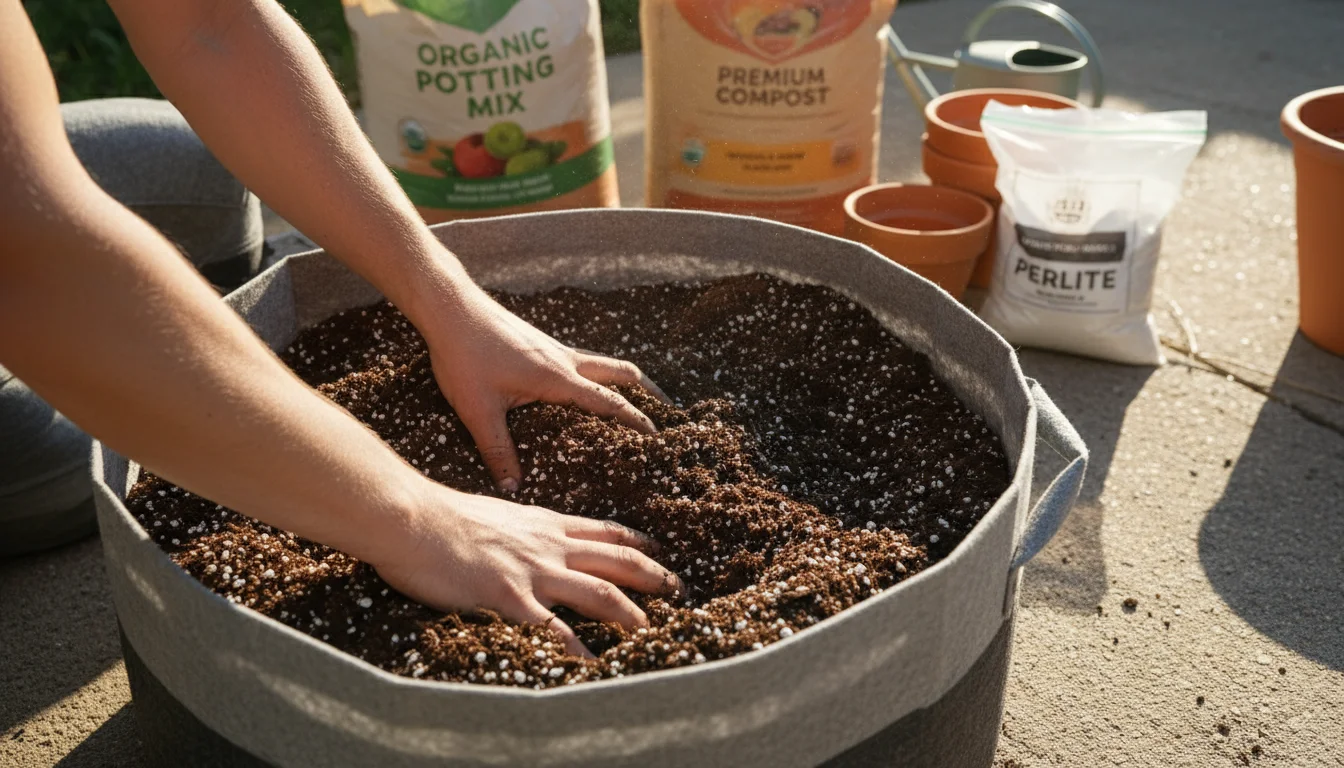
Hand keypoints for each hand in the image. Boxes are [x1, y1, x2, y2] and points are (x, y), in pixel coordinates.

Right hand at [374, 483, 682, 655]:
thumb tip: (518, 536)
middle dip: (650, 575)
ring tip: (650, 630)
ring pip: (599, 592)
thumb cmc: (440, 516)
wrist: (413, 517)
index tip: (657, 549)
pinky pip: (554, 629)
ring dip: (630, 612)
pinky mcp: (510, 597)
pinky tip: (595, 667)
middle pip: (615, 559)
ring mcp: (533, 571)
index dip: (634, 541)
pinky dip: (578, 650)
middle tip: (677, 589)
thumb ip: (514, 528)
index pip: (601, 531)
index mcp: (543, 523)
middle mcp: (548, 545)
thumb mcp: (492, 514)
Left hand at [422, 279, 668, 489]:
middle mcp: (565, 359)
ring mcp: (554, 347)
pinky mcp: (540, 342)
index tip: (658, 437)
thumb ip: (498, 451)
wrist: (450, 308)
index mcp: (558, 378)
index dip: (636, 420)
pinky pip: (582, 359)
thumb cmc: (464, 356)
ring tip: (637, 396)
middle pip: (620, 372)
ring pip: (603, 362)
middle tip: (667, 409)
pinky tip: (585, 387)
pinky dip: (598, 373)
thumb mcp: (478, 411)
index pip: (609, 402)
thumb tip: (514, 489)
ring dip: (624, 379)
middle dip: (647, 391)